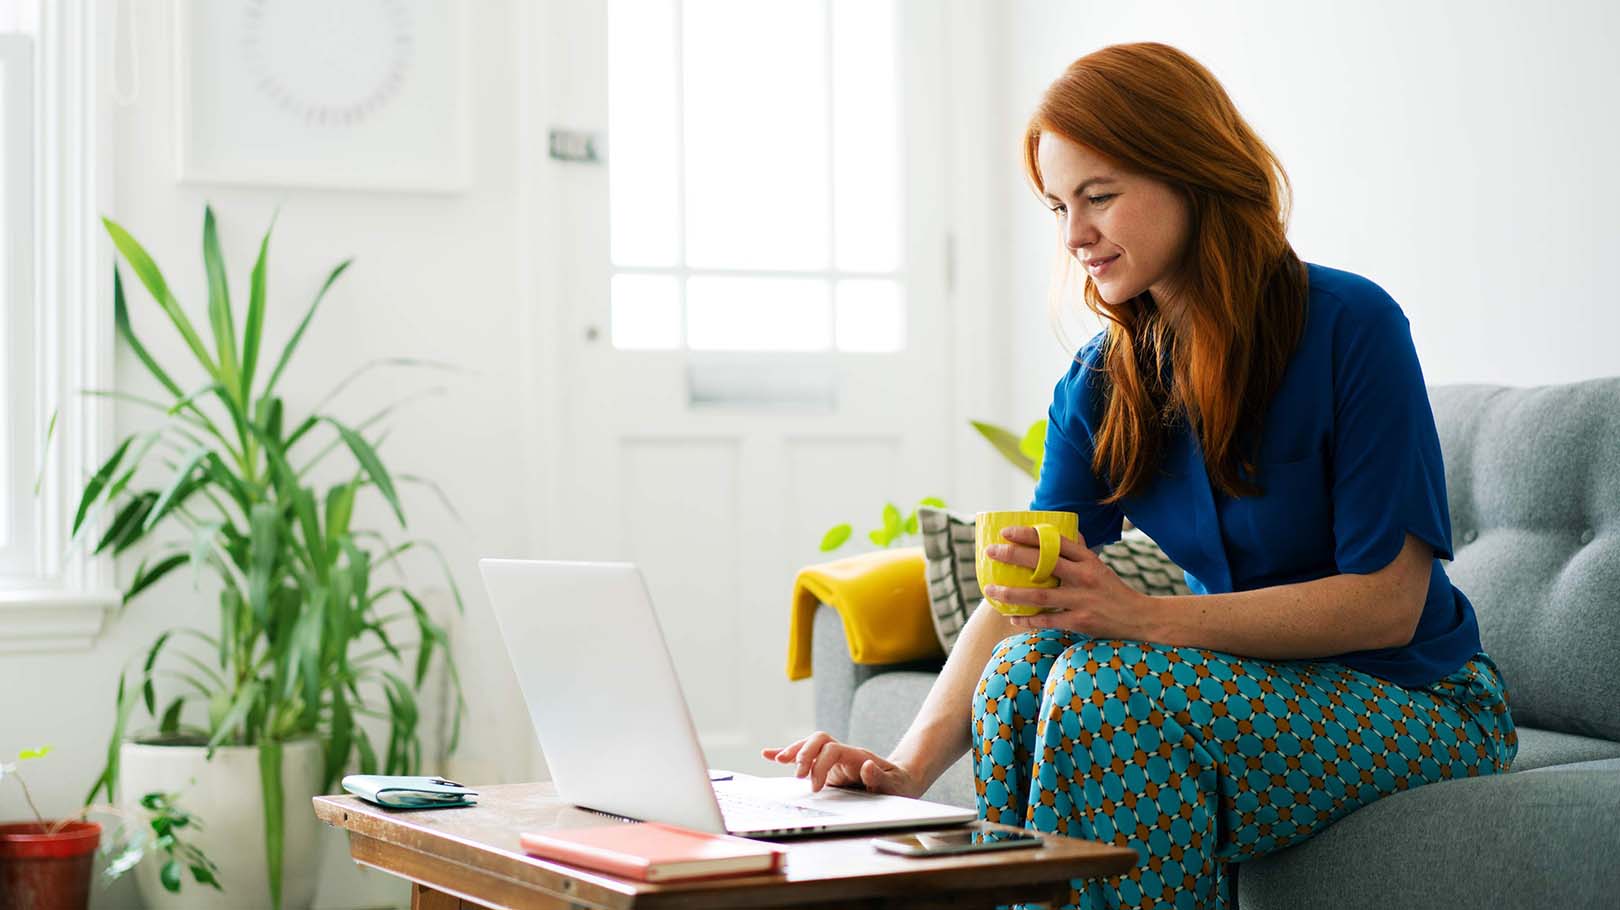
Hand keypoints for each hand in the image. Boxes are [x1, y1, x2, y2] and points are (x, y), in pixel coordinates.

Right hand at [760, 732, 922, 796]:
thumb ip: (881, 777)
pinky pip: (805, 757)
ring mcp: (833, 760)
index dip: (820, 765)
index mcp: (857, 756)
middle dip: (804, 754)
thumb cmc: (899, 784)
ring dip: (793, 750)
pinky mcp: (826, 769)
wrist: (900, 781)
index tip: (815, 787)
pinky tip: (768, 754)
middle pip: (819, 740)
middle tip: (798, 776)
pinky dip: (787, 754)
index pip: (833, 750)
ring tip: (776, 758)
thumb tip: (866, 765)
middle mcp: (843, 754)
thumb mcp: (897, 785)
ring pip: (810, 744)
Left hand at [983, 526, 1155, 639]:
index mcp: (1088, 559)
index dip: (1029, 535)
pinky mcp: (1080, 621)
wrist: (1138, 618)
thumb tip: (1058, 532)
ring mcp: (1082, 599)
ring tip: (990, 590)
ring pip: (1040, 594)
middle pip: (1043, 563)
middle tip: (991, 552)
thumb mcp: (1098, 566)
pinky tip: (1012, 618)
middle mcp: (1084, 576)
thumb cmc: (1112, 590)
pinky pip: (1048, 620)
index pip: (1055, 541)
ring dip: (1011, 593)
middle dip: (1013, 556)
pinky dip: (1028, 620)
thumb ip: (1079, 551)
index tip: (1006, 531)